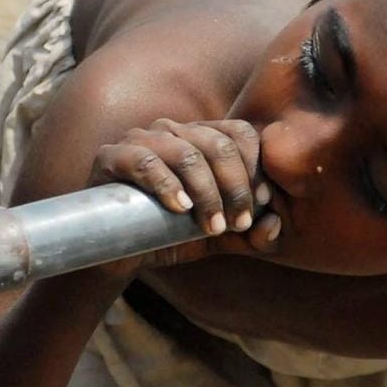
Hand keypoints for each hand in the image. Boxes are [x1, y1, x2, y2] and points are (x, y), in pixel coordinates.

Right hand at [89, 118, 280, 272]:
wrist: (117, 256)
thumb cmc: (169, 236)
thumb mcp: (217, 237)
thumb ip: (249, 233)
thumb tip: (275, 224)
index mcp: (200, 138)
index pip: (239, 132)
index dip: (255, 167)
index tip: (262, 203)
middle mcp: (172, 130)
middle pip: (218, 143)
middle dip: (236, 186)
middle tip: (239, 222)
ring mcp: (140, 139)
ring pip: (186, 153)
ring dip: (207, 193)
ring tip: (211, 225)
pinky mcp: (111, 157)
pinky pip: (145, 162)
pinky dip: (168, 186)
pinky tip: (180, 209)